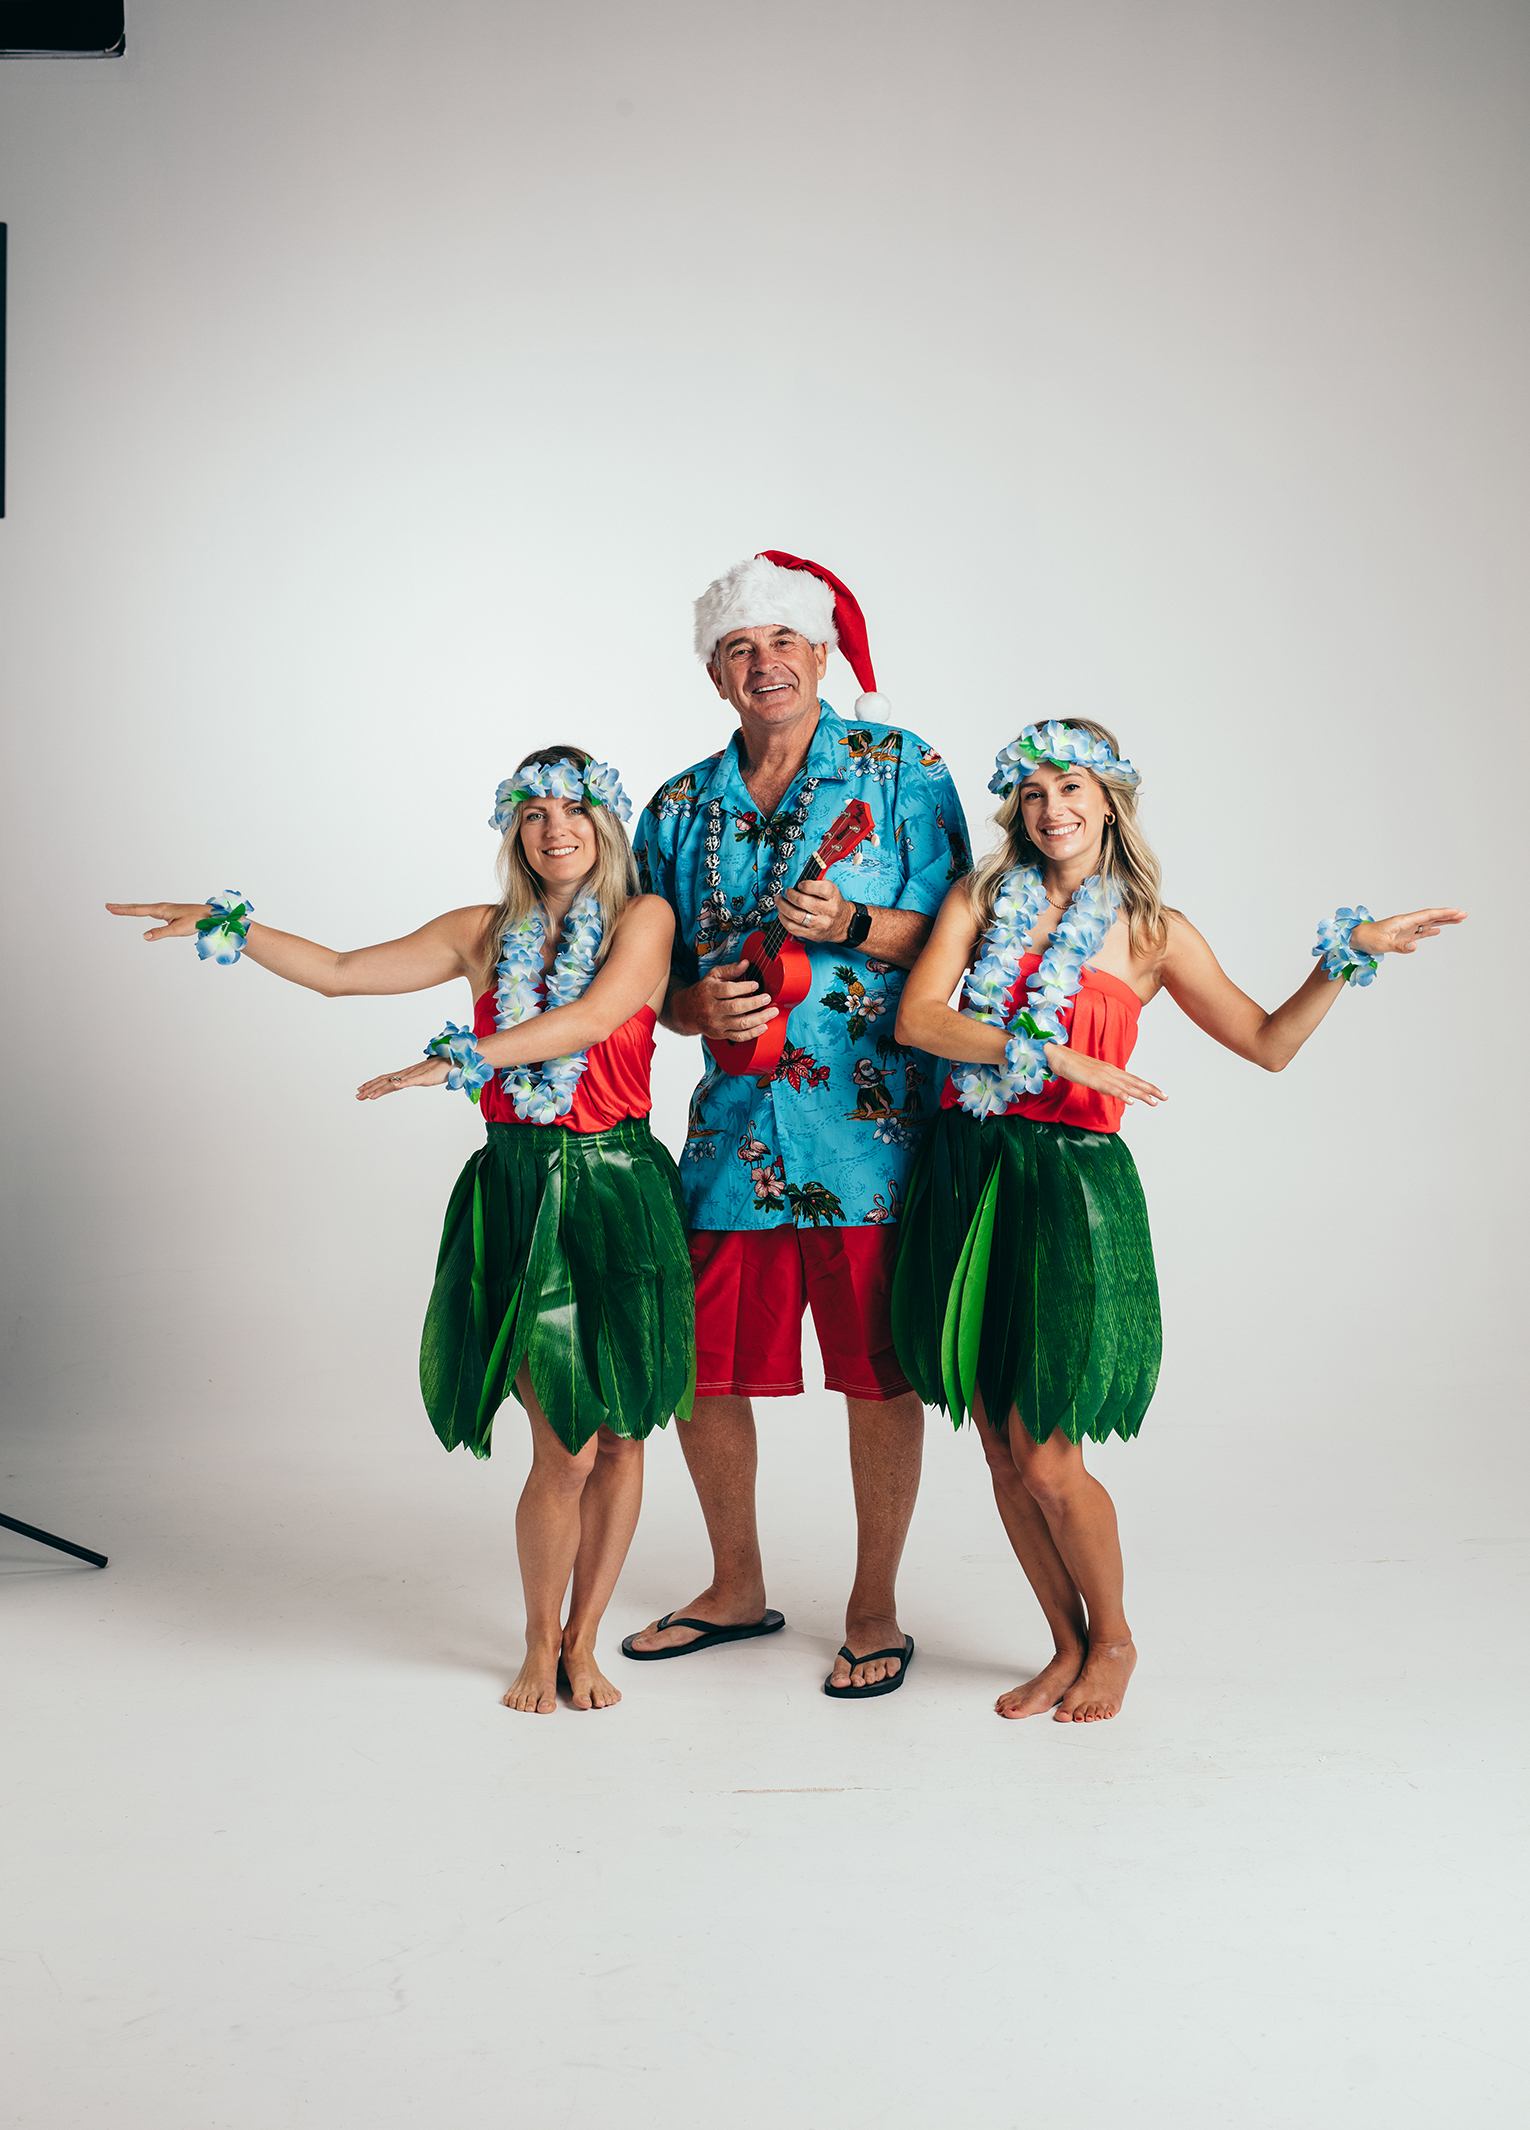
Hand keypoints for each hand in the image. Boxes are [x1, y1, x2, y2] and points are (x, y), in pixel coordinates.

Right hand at [106, 900, 212, 940]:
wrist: (210, 915)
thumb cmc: (197, 920)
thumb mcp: (178, 929)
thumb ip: (161, 933)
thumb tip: (145, 936)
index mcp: (161, 909)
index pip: (137, 910)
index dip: (123, 910)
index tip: (110, 908)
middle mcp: (161, 907)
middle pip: (137, 907)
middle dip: (122, 908)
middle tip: (108, 906)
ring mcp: (165, 909)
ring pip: (143, 908)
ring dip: (130, 908)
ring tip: (119, 909)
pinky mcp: (170, 913)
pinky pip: (150, 911)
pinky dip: (141, 911)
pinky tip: (141, 913)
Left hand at [356, 1057, 449, 1100]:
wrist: (454, 1060)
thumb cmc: (441, 1068)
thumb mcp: (424, 1077)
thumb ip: (415, 1080)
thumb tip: (407, 1083)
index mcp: (406, 1074)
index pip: (385, 1079)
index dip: (372, 1084)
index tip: (361, 1089)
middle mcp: (407, 1073)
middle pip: (385, 1081)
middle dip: (370, 1088)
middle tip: (357, 1095)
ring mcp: (414, 1075)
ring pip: (394, 1082)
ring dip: (380, 1089)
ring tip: (369, 1095)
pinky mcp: (424, 1077)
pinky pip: (411, 1081)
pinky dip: (402, 1084)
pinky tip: (394, 1087)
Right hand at [672, 958, 778, 1042]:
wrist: (687, 1012)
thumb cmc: (703, 992)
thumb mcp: (713, 976)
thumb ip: (730, 969)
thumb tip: (746, 963)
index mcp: (709, 992)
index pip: (728, 990)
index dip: (744, 988)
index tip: (756, 985)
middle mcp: (712, 1009)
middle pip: (736, 1008)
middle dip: (756, 1003)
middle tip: (768, 998)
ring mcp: (717, 1024)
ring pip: (741, 1024)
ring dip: (760, 1018)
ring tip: (772, 1012)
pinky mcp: (721, 1034)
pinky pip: (740, 1036)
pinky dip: (754, 1033)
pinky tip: (763, 1026)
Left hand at [776, 874, 849, 943]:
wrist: (843, 924)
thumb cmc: (833, 904)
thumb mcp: (831, 889)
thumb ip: (818, 880)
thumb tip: (803, 874)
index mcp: (833, 897)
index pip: (821, 889)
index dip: (806, 885)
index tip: (800, 884)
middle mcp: (828, 911)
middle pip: (803, 902)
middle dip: (790, 895)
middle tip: (787, 892)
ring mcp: (820, 924)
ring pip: (795, 915)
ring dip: (783, 906)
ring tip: (780, 901)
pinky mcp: (812, 934)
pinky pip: (793, 928)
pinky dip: (783, 919)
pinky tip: (782, 913)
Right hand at [1043, 1044, 1165, 1107]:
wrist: (1057, 1055)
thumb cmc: (1072, 1064)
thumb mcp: (1091, 1075)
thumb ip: (1102, 1081)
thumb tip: (1111, 1089)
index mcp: (1110, 1070)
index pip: (1132, 1079)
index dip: (1146, 1086)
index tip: (1159, 1093)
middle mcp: (1110, 1071)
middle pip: (1134, 1082)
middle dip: (1151, 1090)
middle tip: (1166, 1097)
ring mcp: (1103, 1075)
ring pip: (1126, 1086)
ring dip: (1141, 1094)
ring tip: (1154, 1101)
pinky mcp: (1094, 1079)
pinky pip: (1110, 1088)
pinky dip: (1122, 1094)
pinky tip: (1130, 1101)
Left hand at [1350, 907, 1466, 956]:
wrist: (1354, 939)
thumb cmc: (1366, 939)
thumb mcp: (1384, 944)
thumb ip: (1401, 945)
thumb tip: (1416, 945)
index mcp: (1403, 921)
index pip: (1427, 915)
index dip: (1442, 913)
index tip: (1456, 911)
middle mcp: (1406, 923)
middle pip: (1431, 917)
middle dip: (1447, 916)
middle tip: (1464, 914)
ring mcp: (1404, 929)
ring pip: (1427, 924)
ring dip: (1442, 922)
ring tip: (1457, 920)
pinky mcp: (1401, 936)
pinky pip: (1419, 932)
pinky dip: (1429, 931)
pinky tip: (1437, 931)